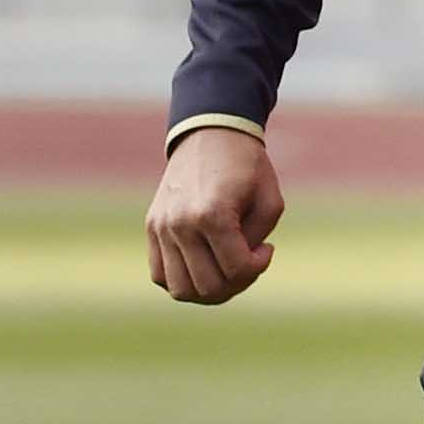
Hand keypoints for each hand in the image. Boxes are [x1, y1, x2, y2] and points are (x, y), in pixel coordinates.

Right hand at [147, 126, 284, 304]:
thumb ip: (258, 242)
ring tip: (224, 270)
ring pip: (180, 289)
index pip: (235, 270)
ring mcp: (161, 227)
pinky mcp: (152, 228)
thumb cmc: (246, 166)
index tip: (267, 248)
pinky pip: (160, 275)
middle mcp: (180, 224)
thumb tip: (238, 271)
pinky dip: (183, 280)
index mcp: (212, 214)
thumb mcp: (270, 201)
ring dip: (208, 290)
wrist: (210, 132)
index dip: (258, 268)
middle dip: (236, 283)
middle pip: (208, 287)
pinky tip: (203, 263)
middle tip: (247, 261)